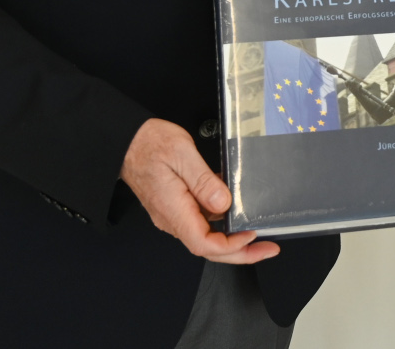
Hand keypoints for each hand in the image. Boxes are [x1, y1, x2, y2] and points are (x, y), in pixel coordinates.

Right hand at [120, 118, 277, 263]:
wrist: (127, 142)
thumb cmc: (150, 144)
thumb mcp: (182, 154)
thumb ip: (203, 181)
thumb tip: (223, 205)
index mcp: (174, 210)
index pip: (204, 244)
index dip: (231, 245)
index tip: (252, 235)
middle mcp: (173, 218)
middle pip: (208, 248)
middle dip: (240, 253)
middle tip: (268, 249)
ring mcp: (174, 214)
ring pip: (207, 237)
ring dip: (233, 240)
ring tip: (259, 236)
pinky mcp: (177, 207)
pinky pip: (202, 222)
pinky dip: (222, 223)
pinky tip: (238, 212)